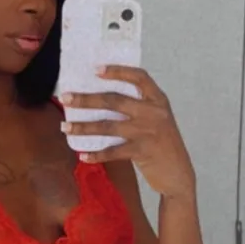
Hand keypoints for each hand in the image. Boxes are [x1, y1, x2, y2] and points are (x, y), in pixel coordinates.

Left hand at [60, 66, 195, 198]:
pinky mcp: (142, 151)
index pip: (139, 77)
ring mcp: (148, 132)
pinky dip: (96, 154)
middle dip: (86, 99)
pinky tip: (83, 156)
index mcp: (158, 100)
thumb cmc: (163, 144)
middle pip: (114, 101)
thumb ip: (139, 108)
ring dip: (84, 127)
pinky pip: (113, 151)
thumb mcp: (157, 119)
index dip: (118, 71)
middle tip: (65, 98)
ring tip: (65, 127)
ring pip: (108, 126)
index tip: (96, 69)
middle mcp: (154, 112)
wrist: (178, 174)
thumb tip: (101, 100)